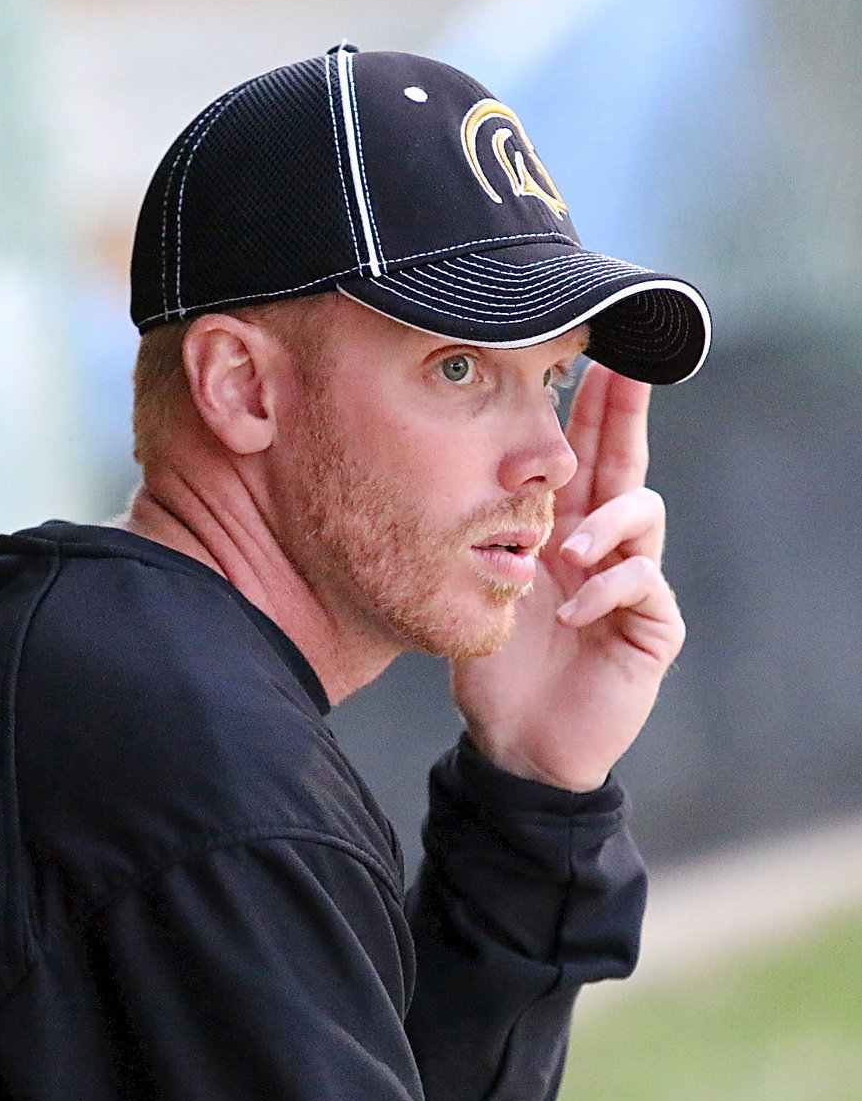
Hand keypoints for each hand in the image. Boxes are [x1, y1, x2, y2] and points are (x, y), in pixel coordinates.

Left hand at [451, 363, 685, 791]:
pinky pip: (643, 582)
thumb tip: (449, 470)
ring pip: (644, 512)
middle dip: (623, 414)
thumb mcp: (477, 591)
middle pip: (622, 462)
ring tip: (567, 550)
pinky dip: (605, 588)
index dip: (587, 409)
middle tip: (627, 366)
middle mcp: (601, 547)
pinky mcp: (651, 625)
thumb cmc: (494, 667)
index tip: (585, 356)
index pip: (579, 458)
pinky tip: (570, 609)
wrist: (516, 743)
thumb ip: (483, 539)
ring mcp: (631, 583)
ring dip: (605, 521)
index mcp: (560, 531)